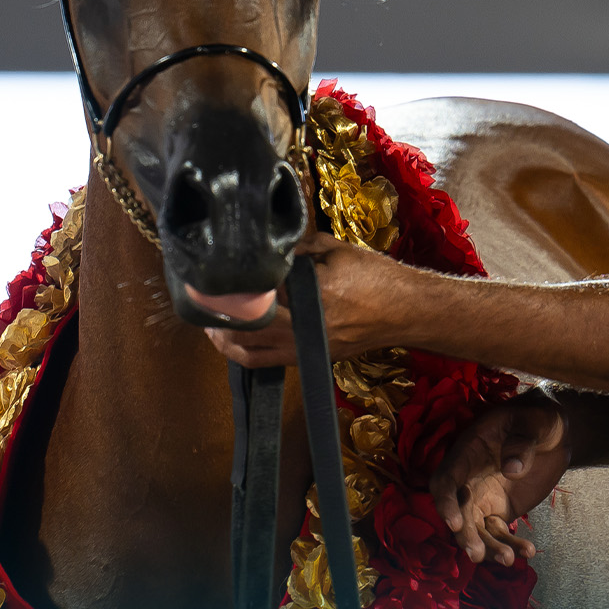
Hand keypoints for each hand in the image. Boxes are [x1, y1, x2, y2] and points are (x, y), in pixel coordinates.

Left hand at [204, 234, 408, 367]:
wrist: (406, 311)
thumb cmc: (376, 276)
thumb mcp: (335, 250)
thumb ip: (297, 248)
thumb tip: (266, 246)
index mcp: (311, 295)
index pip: (257, 293)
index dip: (230, 286)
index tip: (210, 276)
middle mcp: (304, 327)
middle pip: (244, 328)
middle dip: (218, 316)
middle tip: (202, 301)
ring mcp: (306, 348)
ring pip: (250, 353)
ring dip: (226, 340)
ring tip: (211, 324)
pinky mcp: (310, 359)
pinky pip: (267, 362)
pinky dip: (246, 353)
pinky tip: (235, 339)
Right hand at [429, 394, 571, 566]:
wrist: (551, 433)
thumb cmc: (538, 419)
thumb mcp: (535, 423)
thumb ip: (523, 442)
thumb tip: (512, 469)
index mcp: (467, 452)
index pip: (446, 479)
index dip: (445, 502)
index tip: (454, 523)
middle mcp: (468, 479)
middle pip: (458, 511)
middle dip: (465, 534)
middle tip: (477, 554)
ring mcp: (482, 498)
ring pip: (476, 529)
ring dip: (488, 547)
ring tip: (509, 560)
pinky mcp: (499, 511)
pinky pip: (498, 533)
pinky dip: (509, 545)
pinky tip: (527, 552)